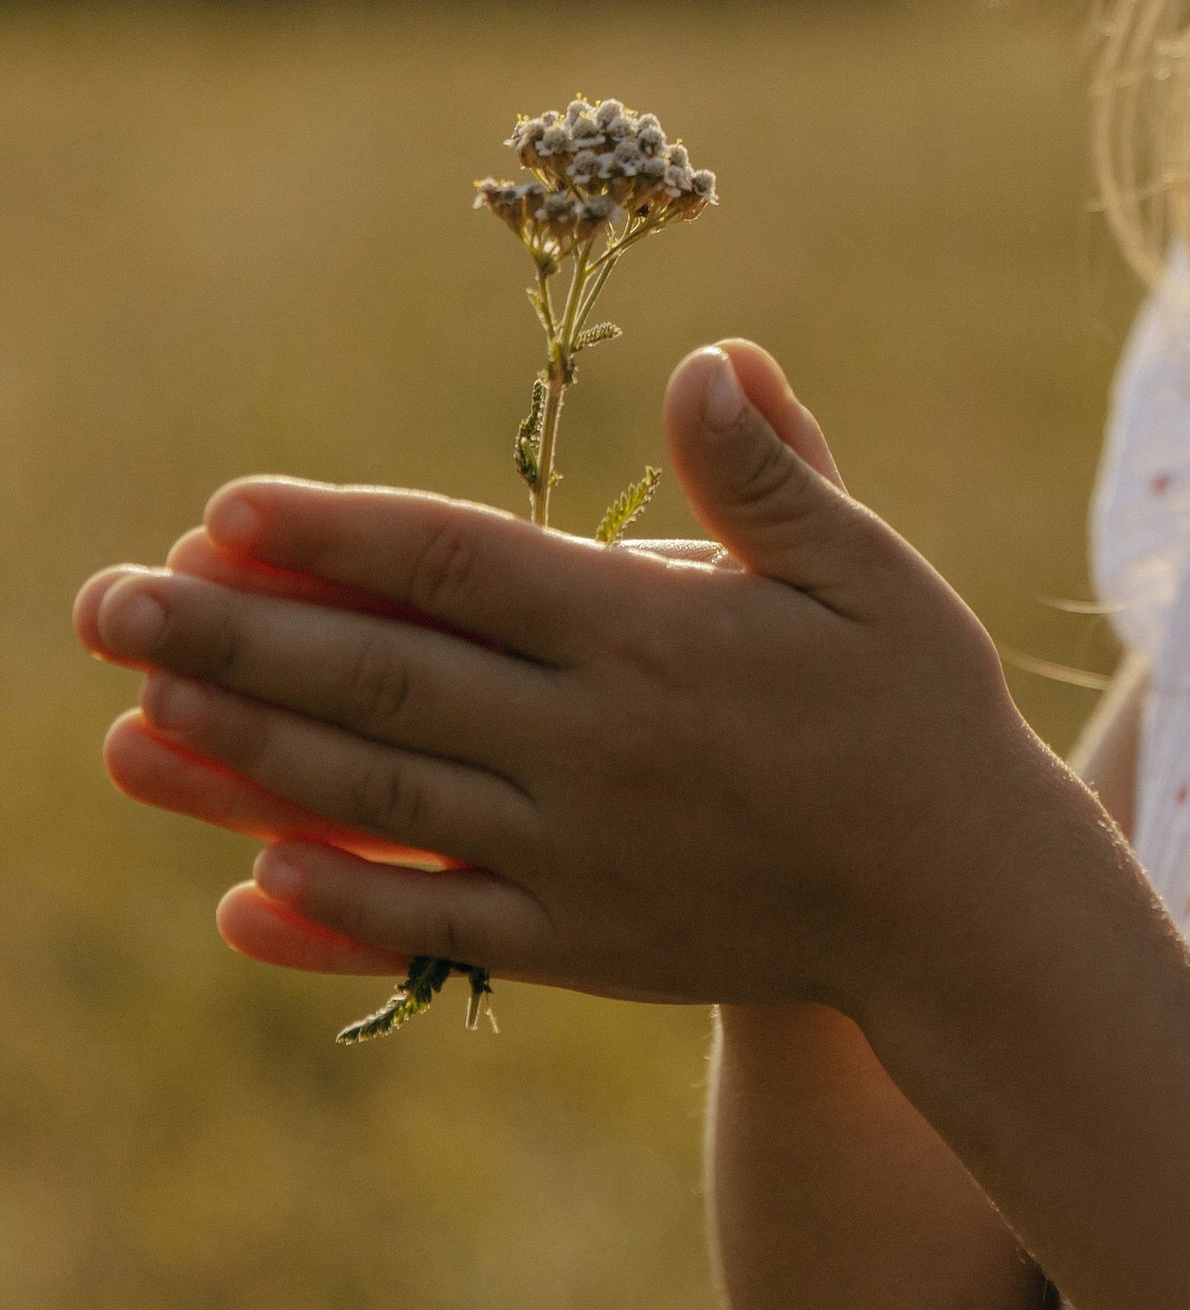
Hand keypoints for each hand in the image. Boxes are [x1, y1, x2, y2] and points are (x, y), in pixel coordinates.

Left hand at [75, 341, 1056, 1011]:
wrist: (961, 909)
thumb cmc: (919, 713)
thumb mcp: (867, 570)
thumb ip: (771, 476)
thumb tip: (709, 360)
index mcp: (651, 638)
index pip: (457, 569)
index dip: (336, 533)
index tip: (228, 505)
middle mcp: (592, 748)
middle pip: (380, 681)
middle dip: (233, 635)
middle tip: (108, 600)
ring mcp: (573, 858)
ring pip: (376, 799)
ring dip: (241, 754)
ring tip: (133, 713)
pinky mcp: (577, 949)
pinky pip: (427, 926)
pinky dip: (330, 903)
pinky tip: (243, 880)